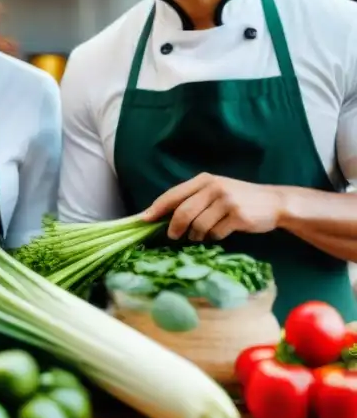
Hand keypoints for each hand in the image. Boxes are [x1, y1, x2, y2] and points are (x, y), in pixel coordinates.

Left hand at [142, 172, 285, 241]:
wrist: (274, 203)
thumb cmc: (238, 199)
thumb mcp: (215, 191)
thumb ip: (193, 199)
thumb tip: (162, 216)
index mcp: (203, 180)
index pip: (173, 195)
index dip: (156, 208)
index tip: (143, 220)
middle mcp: (214, 187)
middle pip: (183, 212)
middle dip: (174, 228)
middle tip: (172, 237)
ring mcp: (227, 201)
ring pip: (198, 226)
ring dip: (196, 235)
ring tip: (202, 235)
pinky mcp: (238, 216)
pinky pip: (216, 233)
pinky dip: (214, 237)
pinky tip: (220, 233)